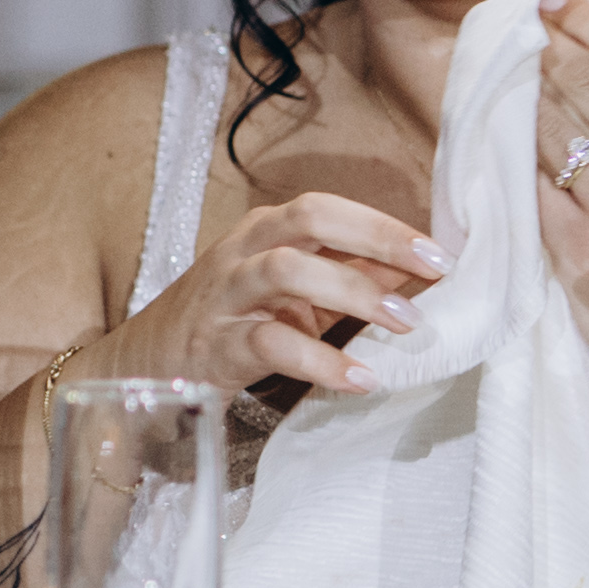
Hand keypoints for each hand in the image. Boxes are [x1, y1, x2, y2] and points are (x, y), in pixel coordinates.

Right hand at [107, 192, 440, 396]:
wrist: (147, 367)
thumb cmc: (234, 320)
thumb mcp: (295, 292)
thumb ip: (352, 275)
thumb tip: (420, 270)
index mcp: (267, 230)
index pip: (330, 209)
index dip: (386, 225)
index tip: (440, 252)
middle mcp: (244, 251)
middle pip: (310, 219)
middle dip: (377, 239)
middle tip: (432, 270)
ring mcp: (226, 295)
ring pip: (287, 270)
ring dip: (354, 294)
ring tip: (405, 324)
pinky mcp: (215, 345)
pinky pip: (270, 344)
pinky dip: (320, 361)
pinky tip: (360, 379)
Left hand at [534, 0, 588, 387]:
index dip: (588, 22)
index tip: (555, 2)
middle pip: (587, 85)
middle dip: (552, 51)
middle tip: (533, 34)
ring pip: (552, 130)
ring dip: (530, 102)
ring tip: (525, 87)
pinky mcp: (575, 250)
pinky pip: (533, 185)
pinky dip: (518, 162)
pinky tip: (512, 145)